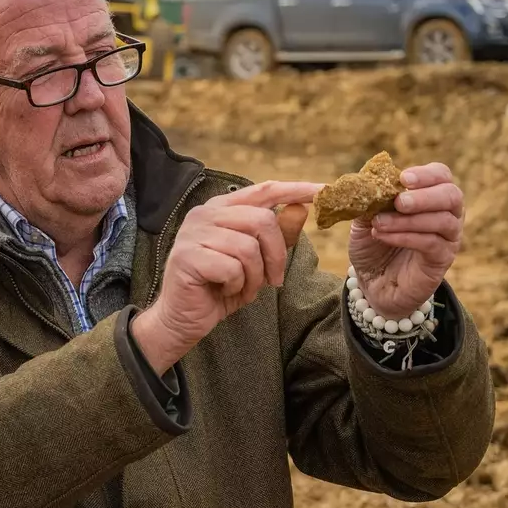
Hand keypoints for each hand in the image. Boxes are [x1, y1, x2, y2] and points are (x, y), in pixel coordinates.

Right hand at [132, 180, 322, 374]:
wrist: (183, 318)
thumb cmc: (219, 287)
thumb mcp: (257, 261)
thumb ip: (277, 234)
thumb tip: (301, 208)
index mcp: (221, 208)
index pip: (263, 191)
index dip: (295, 189)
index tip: (325, 191)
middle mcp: (204, 214)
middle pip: (262, 221)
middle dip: (275, 255)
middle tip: (273, 280)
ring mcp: (192, 233)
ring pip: (248, 247)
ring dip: (254, 275)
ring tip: (242, 287)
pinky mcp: (187, 256)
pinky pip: (232, 267)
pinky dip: (237, 285)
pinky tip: (224, 290)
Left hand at [349, 162, 462, 318]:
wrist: (373, 281)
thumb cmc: (373, 244)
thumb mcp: (364, 218)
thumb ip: (367, 200)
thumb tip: (361, 183)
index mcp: (429, 195)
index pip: (441, 175)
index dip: (426, 174)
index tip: (404, 178)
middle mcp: (446, 213)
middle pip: (451, 196)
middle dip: (425, 197)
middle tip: (400, 201)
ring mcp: (448, 237)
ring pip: (442, 221)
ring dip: (408, 220)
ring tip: (378, 223)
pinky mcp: (442, 259)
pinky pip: (431, 243)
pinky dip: (406, 237)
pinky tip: (384, 236)